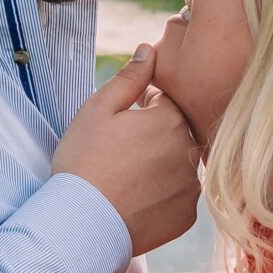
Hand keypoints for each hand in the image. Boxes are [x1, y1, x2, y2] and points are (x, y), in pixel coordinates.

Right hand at [53, 44, 199, 253]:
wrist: (81, 224)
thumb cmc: (84, 162)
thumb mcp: (98, 110)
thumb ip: (129, 78)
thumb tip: (149, 49)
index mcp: (171, 120)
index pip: (166, 102)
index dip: (141, 109)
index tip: (119, 125)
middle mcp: (190, 151)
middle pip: (175, 134)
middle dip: (153, 137)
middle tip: (119, 154)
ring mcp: (191, 188)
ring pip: (178, 167)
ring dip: (160, 167)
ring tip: (125, 180)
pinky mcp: (186, 217)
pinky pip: (178, 199)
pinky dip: (161, 198)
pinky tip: (135, 201)